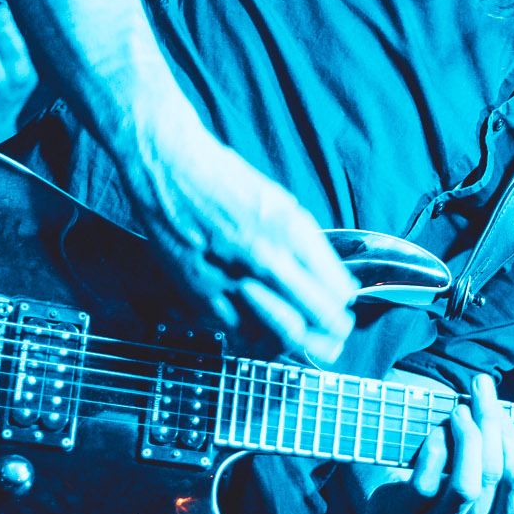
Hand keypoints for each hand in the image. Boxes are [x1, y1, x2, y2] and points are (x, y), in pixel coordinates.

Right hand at [122, 122, 359, 364]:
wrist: (170, 169)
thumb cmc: (225, 182)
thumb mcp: (281, 204)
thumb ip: (306, 244)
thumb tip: (333, 277)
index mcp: (292, 231)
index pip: (338, 289)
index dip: (343, 302)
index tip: (340, 303)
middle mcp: (267, 258)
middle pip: (321, 317)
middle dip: (334, 330)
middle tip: (333, 332)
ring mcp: (234, 279)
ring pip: (285, 336)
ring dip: (302, 344)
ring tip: (306, 341)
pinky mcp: (203, 293)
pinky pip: (242, 335)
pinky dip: (260, 342)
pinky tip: (266, 336)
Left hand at [354, 373, 513, 513]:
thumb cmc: (438, 497)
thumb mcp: (469, 486)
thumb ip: (489, 459)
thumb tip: (495, 409)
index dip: (513, 441)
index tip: (501, 409)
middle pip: (492, 476)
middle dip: (490, 425)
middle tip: (480, 391)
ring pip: (466, 486)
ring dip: (467, 438)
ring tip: (459, 411)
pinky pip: (427, 484)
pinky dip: (436, 450)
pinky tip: (435, 432)